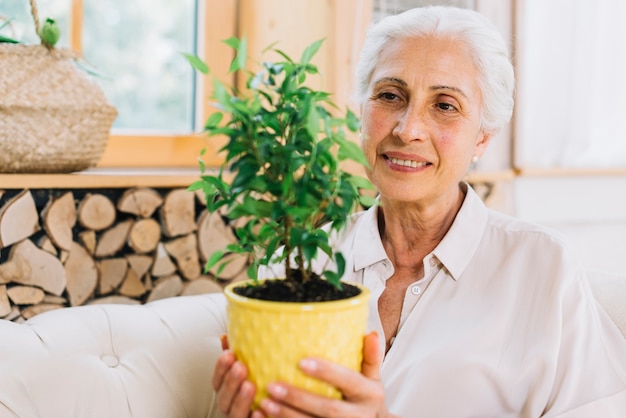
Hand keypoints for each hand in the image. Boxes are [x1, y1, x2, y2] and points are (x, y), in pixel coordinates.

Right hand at [212, 335, 265, 417]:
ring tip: (249, 386)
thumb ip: (237, 357)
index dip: (221, 368)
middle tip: (240, 367)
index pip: (218, 380)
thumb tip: (226, 336)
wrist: (266, 413)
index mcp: (227, 393)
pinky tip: (259, 412)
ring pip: (235, 413)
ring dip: (240, 399)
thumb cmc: (257, 392)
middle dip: (230, 381)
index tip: (229, 354)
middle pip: (224, 397)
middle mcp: (230, 407)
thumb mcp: (246, 372)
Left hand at [256, 332, 398, 417]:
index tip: (301, 362)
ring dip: (287, 415)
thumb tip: (370, 332)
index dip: (326, 372)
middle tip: (272, 385)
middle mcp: (360, 416)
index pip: (349, 381)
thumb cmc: (366, 398)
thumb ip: (371, 357)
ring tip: (264, 402)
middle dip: (299, 398)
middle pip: (328, 408)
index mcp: (370, 395)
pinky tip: (265, 417)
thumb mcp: (374, 378)